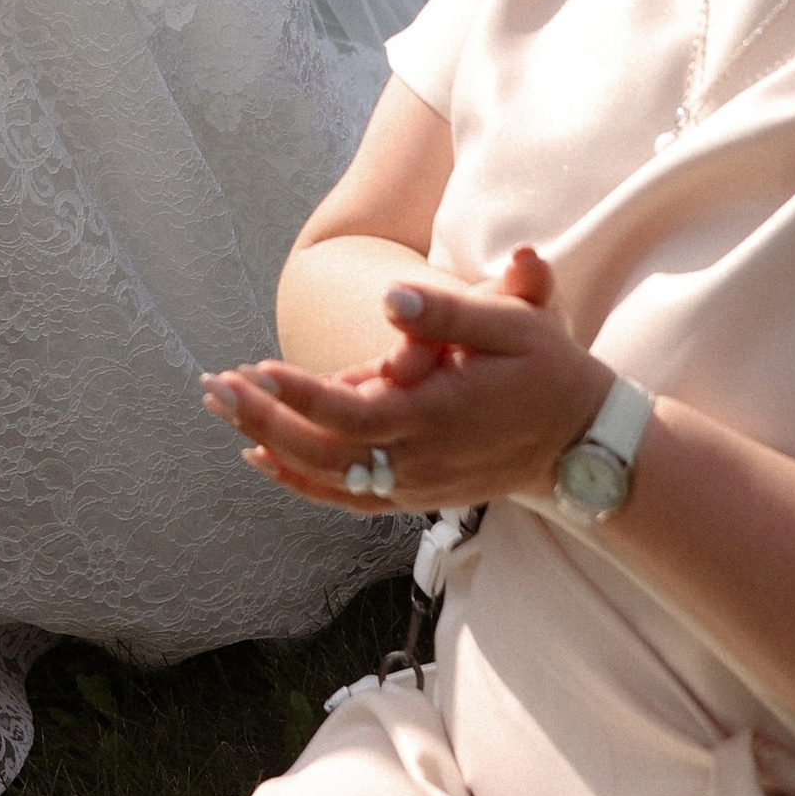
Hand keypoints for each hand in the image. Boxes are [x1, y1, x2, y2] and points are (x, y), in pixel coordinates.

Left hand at [201, 245, 609, 513]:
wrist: (581, 444)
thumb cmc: (546, 370)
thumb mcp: (512, 323)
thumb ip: (448, 312)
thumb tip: (390, 299)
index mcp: (437, 414)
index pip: (352, 415)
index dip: (300, 396)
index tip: (255, 367)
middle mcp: (418, 459)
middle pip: (324, 450)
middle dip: (263, 417)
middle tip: (212, 384)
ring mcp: (413, 483)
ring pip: (327, 476)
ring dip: (268, 441)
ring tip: (218, 405)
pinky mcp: (413, 492)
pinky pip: (345, 496)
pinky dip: (299, 481)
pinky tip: (257, 456)